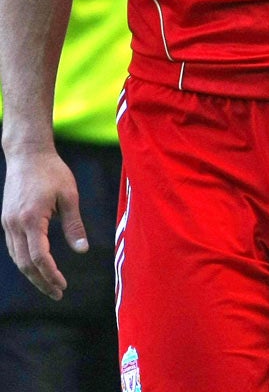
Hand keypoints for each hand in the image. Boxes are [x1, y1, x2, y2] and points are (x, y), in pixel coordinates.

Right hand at [1, 148, 88, 298]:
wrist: (27, 153)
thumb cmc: (52, 171)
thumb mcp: (69, 195)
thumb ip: (74, 225)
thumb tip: (83, 250)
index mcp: (32, 219)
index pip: (40, 257)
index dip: (51, 275)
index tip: (62, 286)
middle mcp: (15, 224)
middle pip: (25, 264)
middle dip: (41, 281)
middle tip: (57, 293)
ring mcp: (8, 223)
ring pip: (17, 258)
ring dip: (32, 274)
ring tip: (49, 284)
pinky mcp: (6, 219)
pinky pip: (14, 248)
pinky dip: (25, 261)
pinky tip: (37, 266)